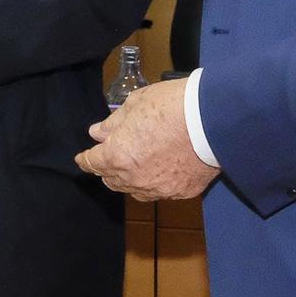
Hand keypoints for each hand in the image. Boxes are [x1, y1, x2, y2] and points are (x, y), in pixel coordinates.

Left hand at [74, 78, 218, 201]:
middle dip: (107, 169)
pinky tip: (159, 170)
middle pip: (111, 180)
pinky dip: (155, 182)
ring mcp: (159, 188)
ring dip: (129, 179)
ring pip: (134, 190)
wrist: (214, 118)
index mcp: (118, 156)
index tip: (82, 157)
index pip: (93, 163)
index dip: (85, 159)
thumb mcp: (135, 104)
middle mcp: (135, 179)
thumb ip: (114, 123)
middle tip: (109, 157)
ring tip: (133, 166)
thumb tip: (98, 133)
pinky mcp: (181, 192)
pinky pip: (160, 191)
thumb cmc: (171, 105)